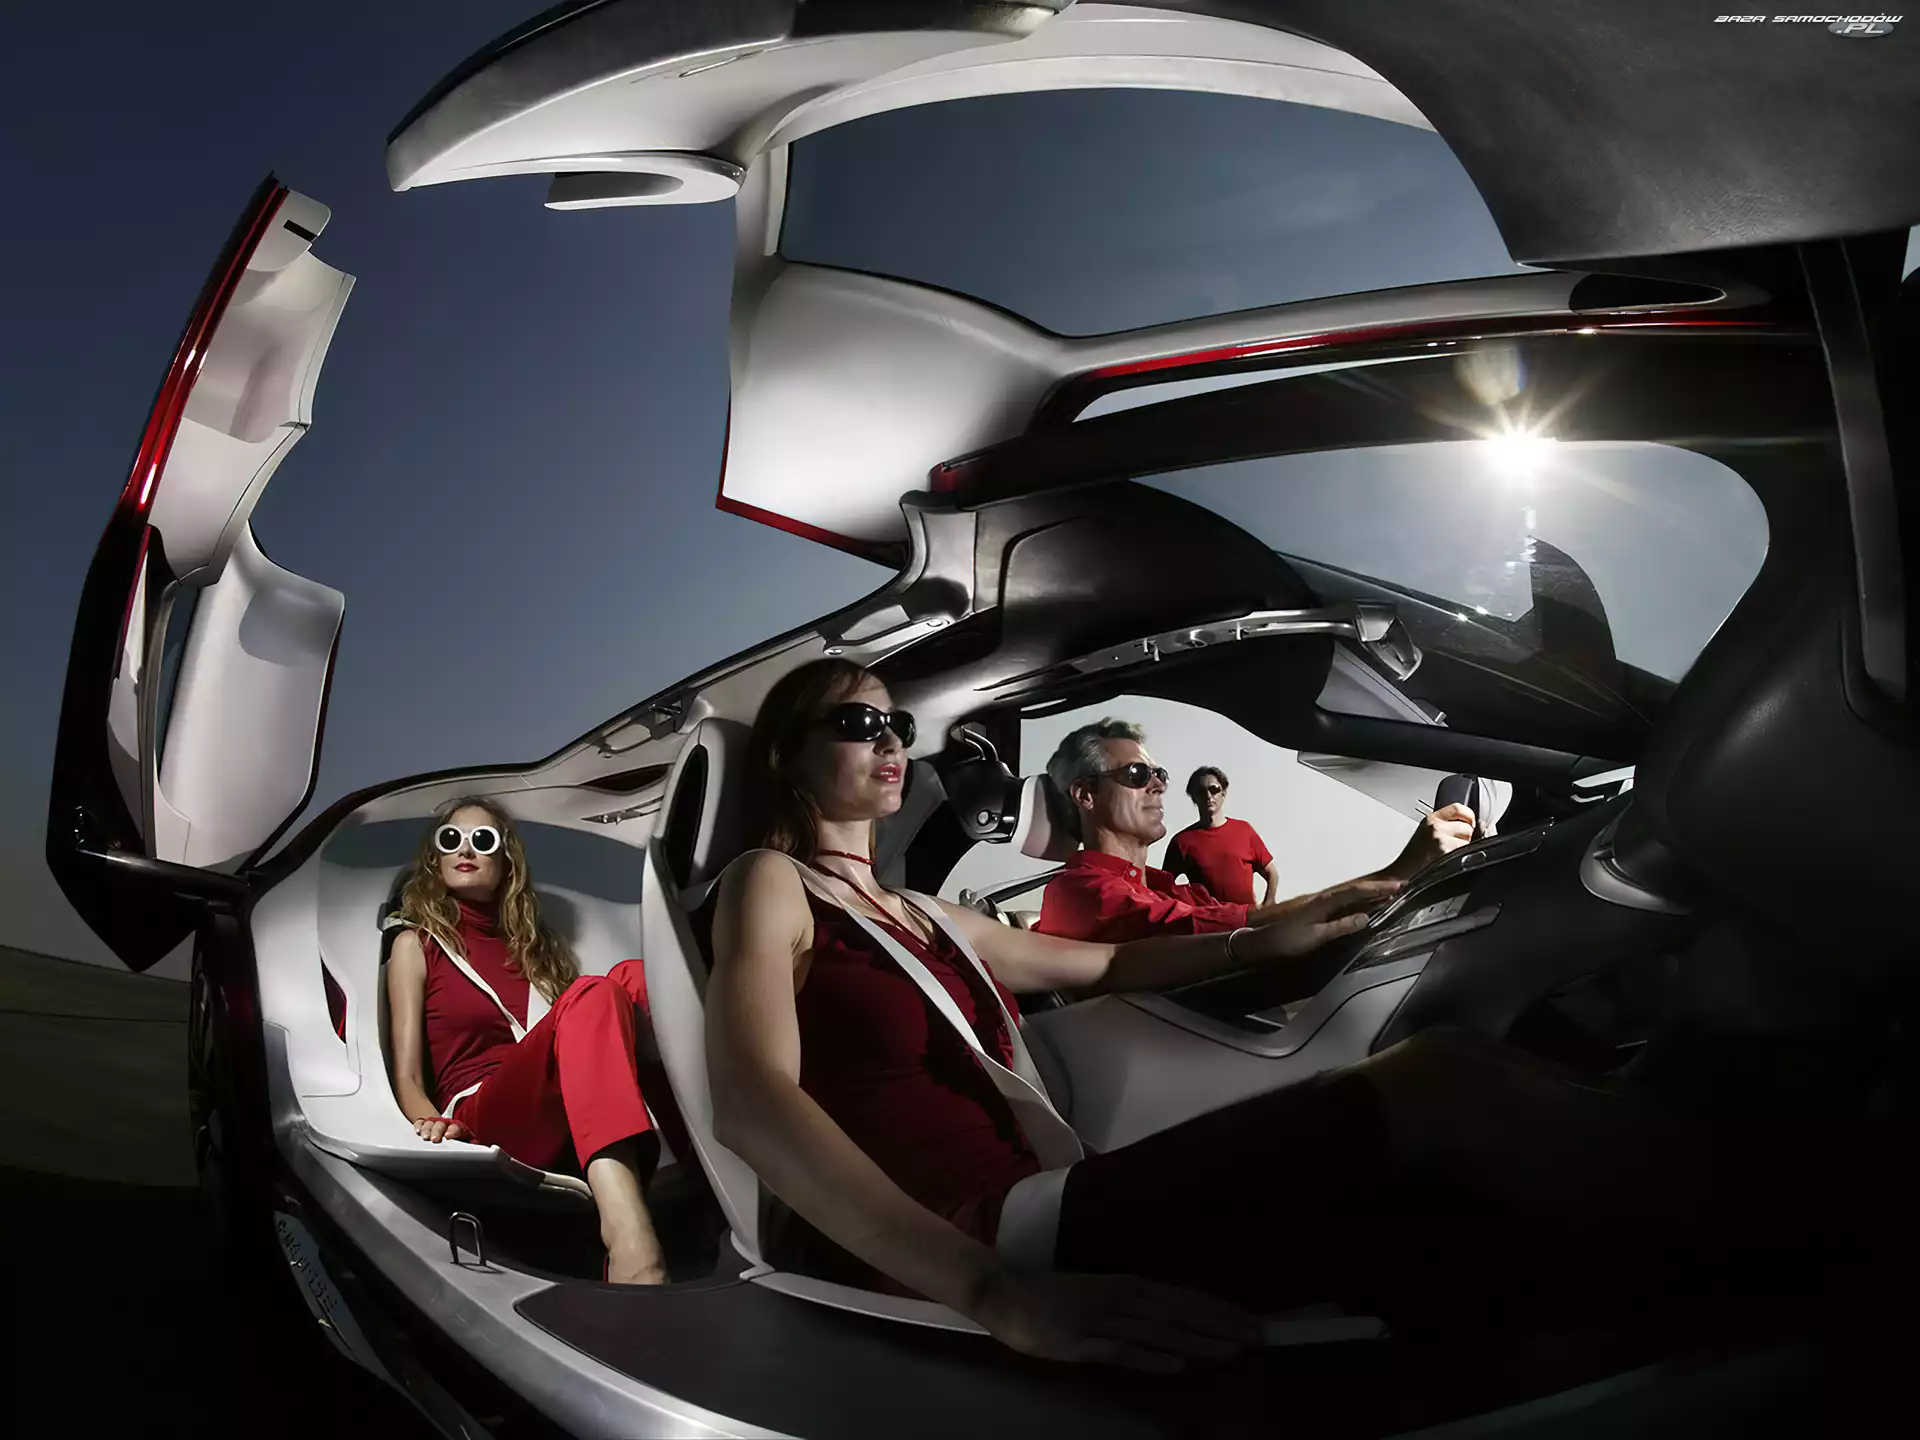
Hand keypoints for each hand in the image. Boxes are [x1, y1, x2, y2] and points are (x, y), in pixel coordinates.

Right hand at [412, 1116, 469, 1143]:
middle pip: (440, 1125)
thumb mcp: (463, 1140)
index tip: (448, 1136)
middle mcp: (444, 1124)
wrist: (445, 1128)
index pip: (455, 1128)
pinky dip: (418, 1126)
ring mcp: (433, 1123)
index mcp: (456, 1128)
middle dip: (437, 1131)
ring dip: (427, 1130)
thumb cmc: (455, 1139)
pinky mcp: (423, 1124)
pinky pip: (420, 1122)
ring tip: (425, 1137)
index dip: (452, 1131)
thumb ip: (468, 1144)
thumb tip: (475, 1148)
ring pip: (430, 1124)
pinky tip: (417, 1131)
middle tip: (434, 1139)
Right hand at [973, 1268, 1258, 1372]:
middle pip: (1181, 1311)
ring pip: (1159, 1331)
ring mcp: (1102, 1320)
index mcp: (1128, 1285)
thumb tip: (1173, 1316)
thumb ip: (1134, 1304)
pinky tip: (1176, 1364)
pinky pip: (1121, 1350)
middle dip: (1221, 1324)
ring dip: (1198, 1340)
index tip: (1251, 1320)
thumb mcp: (1101, 1292)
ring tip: (1232, 1350)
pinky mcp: (1081, 1343)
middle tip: (1259, 1336)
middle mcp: (1121, 1297)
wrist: (1005, 1293)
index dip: (1219, 1309)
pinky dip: (1150, 1356)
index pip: (1184, 1297)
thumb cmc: (1054, 1295)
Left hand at [1244, 878, 1401, 961]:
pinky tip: (1367, 906)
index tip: (1399, 886)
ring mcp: (1322, 903)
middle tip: (1402, 886)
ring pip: (1352, 895)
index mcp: (1326, 901)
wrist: (1265, 942)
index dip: (1379, 888)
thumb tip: (1367, 917)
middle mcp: (1325, 898)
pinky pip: (1346, 902)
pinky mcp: (1320, 911)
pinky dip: (1360, 901)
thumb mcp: (1316, 936)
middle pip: (1357, 889)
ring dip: (1371, 893)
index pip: (1357, 891)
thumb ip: (1341, 927)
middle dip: (1379, 887)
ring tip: (1390, 893)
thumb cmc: (1289, 940)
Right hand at [1391, 804, 1474, 878]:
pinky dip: (1462, 860)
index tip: (1470, 823)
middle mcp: (1436, 827)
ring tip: (1449, 857)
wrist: (1400, 877)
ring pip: (1469, 842)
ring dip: (1464, 850)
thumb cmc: (1413, 860)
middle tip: (1452, 848)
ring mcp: (1441, 840)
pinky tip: (1449, 864)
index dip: (1468, 816)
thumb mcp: (1426, 835)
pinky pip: (1466, 854)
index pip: (1458, 809)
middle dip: (1466, 838)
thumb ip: (1447, 826)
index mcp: (1431, 820)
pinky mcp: (1445, 853)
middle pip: (1468, 827)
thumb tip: (1476, 827)